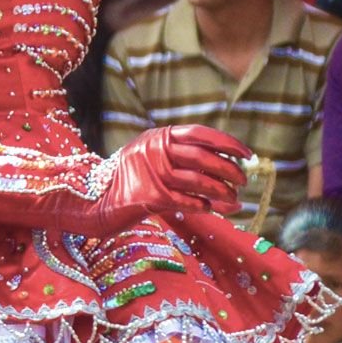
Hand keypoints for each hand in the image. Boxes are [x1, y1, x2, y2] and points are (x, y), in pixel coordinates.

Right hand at [82, 125, 247, 231]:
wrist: (94, 202)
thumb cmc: (130, 183)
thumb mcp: (153, 160)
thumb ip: (182, 159)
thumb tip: (228, 168)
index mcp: (157, 137)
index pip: (199, 133)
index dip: (226, 143)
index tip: (247, 154)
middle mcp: (153, 150)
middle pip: (202, 157)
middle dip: (228, 169)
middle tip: (242, 181)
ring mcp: (150, 172)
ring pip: (197, 181)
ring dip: (221, 192)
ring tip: (235, 200)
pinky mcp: (149, 196)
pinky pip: (185, 201)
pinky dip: (202, 205)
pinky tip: (211, 209)